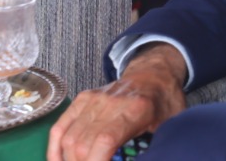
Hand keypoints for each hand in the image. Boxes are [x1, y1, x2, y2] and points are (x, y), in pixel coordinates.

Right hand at [47, 43, 187, 160]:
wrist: (155, 74)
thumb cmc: (163, 103)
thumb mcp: (170, 125)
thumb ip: (158, 146)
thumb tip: (153, 159)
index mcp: (136, 109)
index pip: (105, 141)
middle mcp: (110, 103)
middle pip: (82, 145)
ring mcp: (93, 100)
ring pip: (68, 139)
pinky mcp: (81, 100)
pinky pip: (59, 128)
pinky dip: (55, 150)